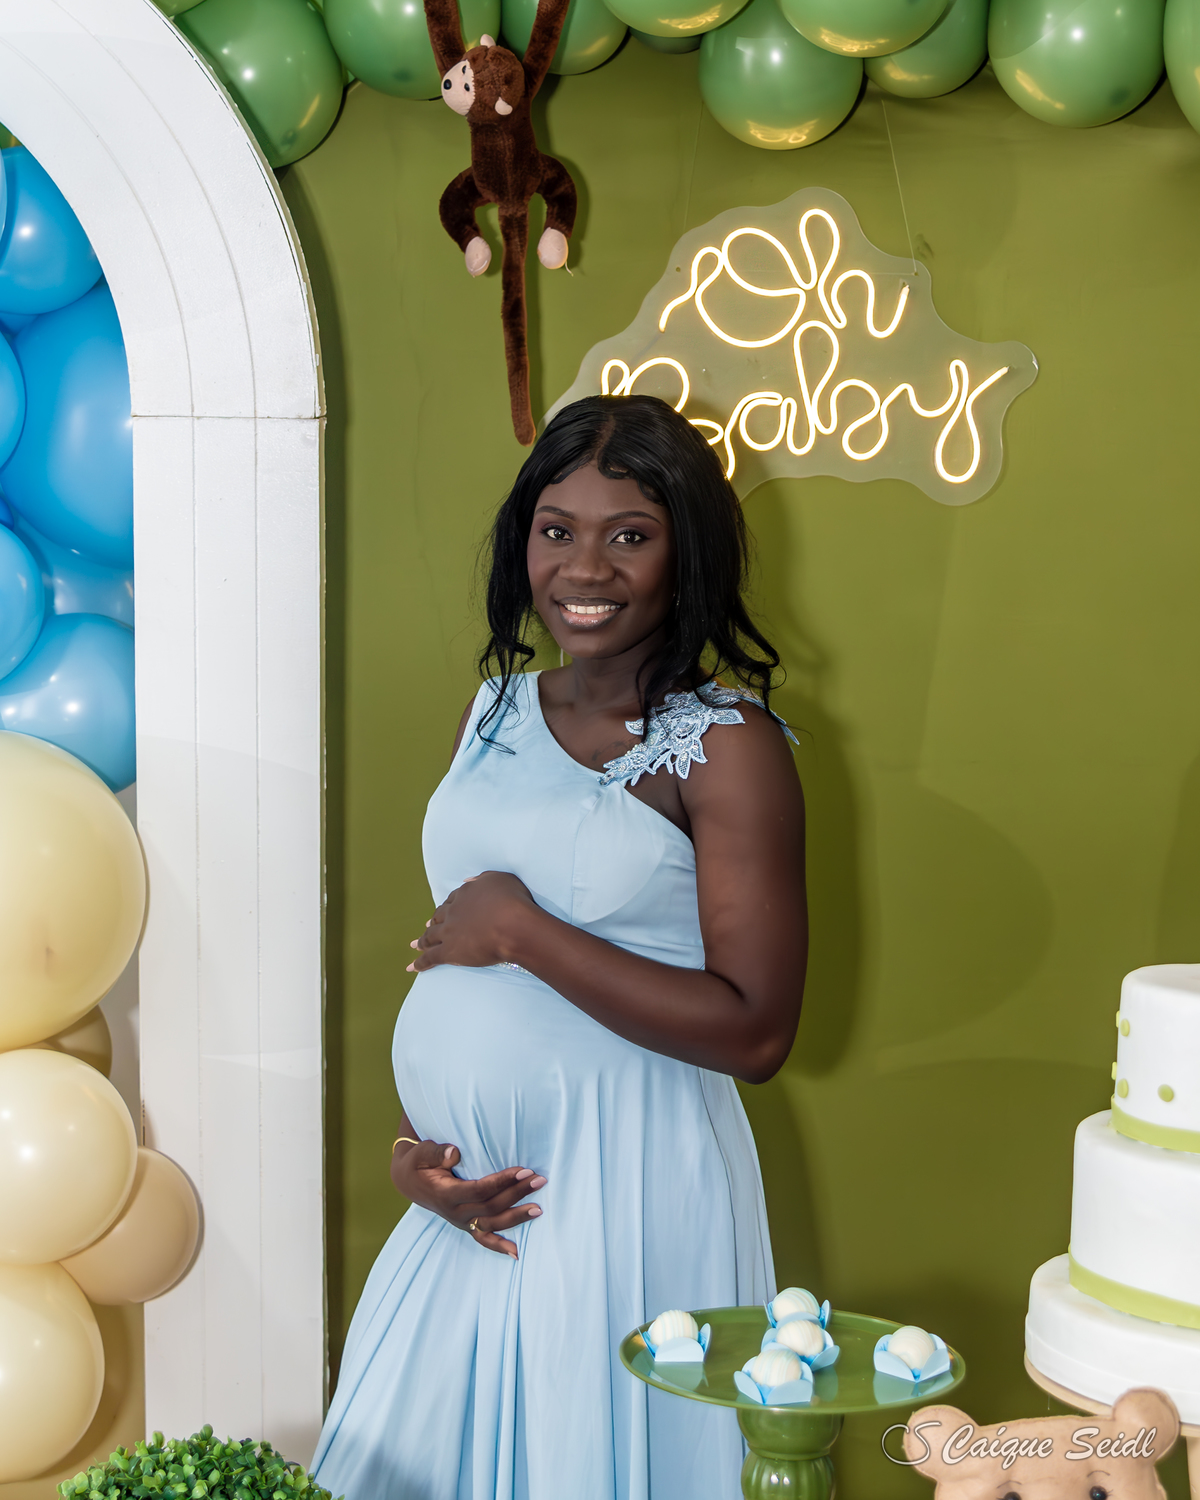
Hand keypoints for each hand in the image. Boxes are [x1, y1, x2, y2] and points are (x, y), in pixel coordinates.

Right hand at [391, 1137, 545, 1258]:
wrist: (409, 1180)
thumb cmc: (419, 1162)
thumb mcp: (423, 1152)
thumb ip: (437, 1152)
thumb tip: (453, 1153)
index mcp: (446, 1194)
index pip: (480, 1190)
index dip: (502, 1181)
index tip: (523, 1170)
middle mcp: (455, 1212)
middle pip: (491, 1207)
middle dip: (517, 1194)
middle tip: (539, 1180)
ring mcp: (461, 1222)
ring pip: (492, 1224)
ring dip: (516, 1217)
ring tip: (539, 1209)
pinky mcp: (465, 1225)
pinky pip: (483, 1239)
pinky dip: (499, 1246)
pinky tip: (516, 1253)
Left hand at [407, 871, 539, 971]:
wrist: (513, 925)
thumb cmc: (513, 901)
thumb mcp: (500, 879)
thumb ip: (482, 880)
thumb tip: (467, 882)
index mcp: (465, 894)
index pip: (452, 900)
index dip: (448, 906)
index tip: (445, 910)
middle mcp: (453, 912)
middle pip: (439, 917)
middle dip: (432, 922)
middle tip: (427, 926)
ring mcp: (449, 932)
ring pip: (430, 936)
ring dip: (422, 941)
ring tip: (415, 945)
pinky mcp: (449, 952)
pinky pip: (430, 958)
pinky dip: (419, 963)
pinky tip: (412, 968)